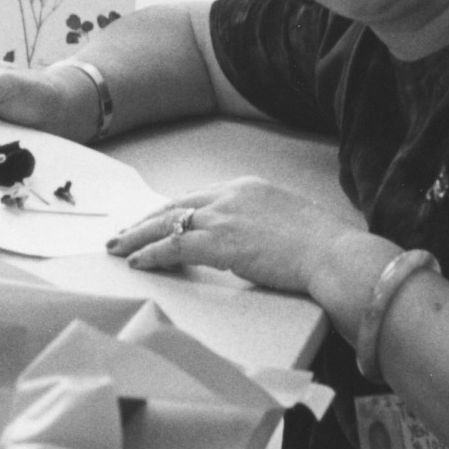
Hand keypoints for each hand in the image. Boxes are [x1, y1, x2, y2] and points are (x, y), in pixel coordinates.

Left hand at [107, 177, 369, 296]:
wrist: (332, 253)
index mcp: (247, 187)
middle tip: (123, 231)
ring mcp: (224, 216)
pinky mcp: (220, 242)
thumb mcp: (287, 221)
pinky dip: (151, 253)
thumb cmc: (320, 245)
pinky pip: (174, 246)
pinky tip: (137, 261)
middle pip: (176, 205)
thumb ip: (261, 224)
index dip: (172, 210)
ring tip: (117, 247)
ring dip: (138, 236)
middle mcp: (231, 195)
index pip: (198, 197)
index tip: (155, 220)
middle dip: (146, 220)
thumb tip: (249, 242)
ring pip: (168, 223)